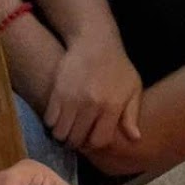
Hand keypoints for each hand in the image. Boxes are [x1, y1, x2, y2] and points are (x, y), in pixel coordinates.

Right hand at [44, 33, 142, 151]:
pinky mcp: (56, 93)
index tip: (93, 138)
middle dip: (77, 142)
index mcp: (112, 106)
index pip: (99, 140)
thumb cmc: (117, 66)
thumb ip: (132, 115)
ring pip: (61, 133)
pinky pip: (50, 121)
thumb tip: (135, 139)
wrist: (94, 41)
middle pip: (77, 139)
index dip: (95, 143)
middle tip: (78, 136)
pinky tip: (59, 118)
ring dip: (63, 135)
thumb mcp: (132, 87)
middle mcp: (91, 105)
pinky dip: (53, 123)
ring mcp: (72, 100)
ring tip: (67, 129)